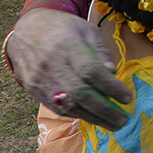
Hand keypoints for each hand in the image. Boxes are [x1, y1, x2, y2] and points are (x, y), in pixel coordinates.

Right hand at [8, 9, 131, 128]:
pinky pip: (57, 108)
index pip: (91, 72)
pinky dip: (77, 114)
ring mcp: (41, 80)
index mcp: (68, 47)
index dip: (110, 87)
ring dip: (93, 118)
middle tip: (124, 120)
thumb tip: (112, 72)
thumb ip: (100, 50)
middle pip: (80, 93)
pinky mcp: (34, 90)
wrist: (25, 30)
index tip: (127, 97)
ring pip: (68, 105)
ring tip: (114, 124)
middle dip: (105, 110)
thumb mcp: (86, 29)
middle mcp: (53, 66)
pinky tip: (93, 117)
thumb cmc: (63, 28)